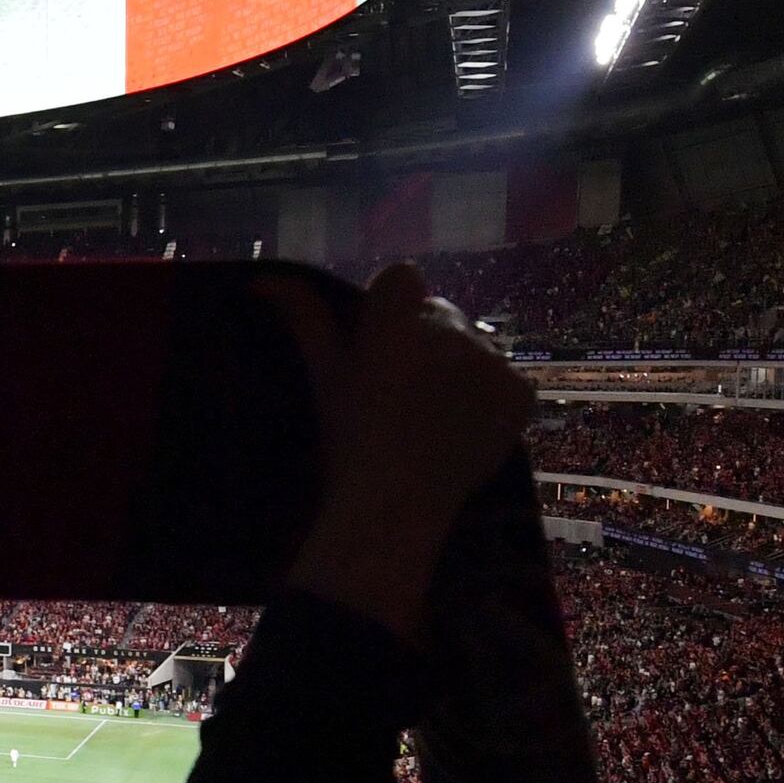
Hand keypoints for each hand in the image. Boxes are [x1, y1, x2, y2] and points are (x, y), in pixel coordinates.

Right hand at [272, 264, 534, 641]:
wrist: (396, 504)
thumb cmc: (348, 440)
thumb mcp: (323, 377)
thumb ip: (304, 319)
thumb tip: (262, 280)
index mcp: (396, 317)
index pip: (401, 278)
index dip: (389, 312)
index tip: (378, 349)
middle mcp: (450, 327)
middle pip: (439, 314)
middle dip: (425, 341)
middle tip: (403, 393)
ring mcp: (491, 358)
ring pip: (474, 345)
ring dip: (459, 369)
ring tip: (433, 416)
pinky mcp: (520, 391)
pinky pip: (507, 379)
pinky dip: (491, 399)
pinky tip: (464, 427)